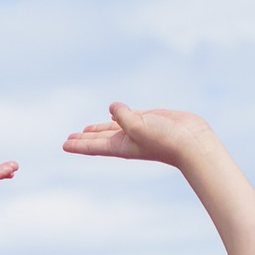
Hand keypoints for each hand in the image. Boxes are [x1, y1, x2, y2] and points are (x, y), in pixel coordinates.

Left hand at [62, 102, 214, 166]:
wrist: (191, 141)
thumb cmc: (166, 138)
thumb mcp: (140, 125)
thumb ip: (123, 116)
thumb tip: (112, 108)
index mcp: (121, 145)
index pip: (94, 146)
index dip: (78, 145)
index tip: (63, 145)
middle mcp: (127, 139)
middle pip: (98, 140)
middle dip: (83, 140)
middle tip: (68, 140)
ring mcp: (138, 130)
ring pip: (111, 129)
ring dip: (98, 130)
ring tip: (85, 130)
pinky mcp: (149, 119)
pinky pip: (127, 117)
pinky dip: (117, 116)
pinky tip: (113, 112)